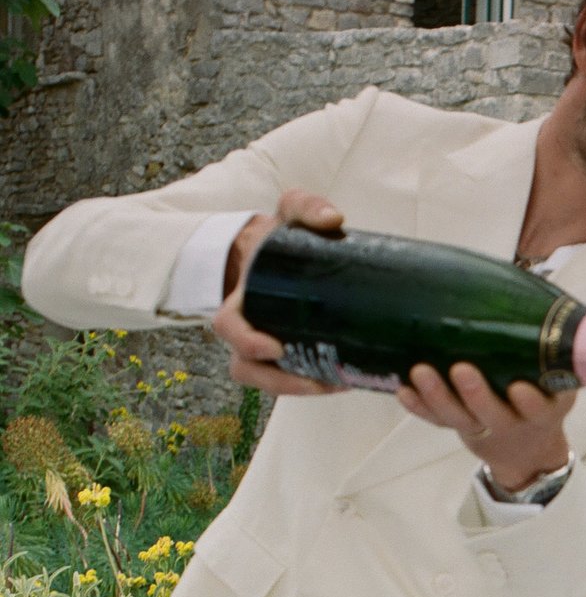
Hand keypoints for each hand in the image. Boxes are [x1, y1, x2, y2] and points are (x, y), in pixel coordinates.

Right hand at [212, 187, 345, 395]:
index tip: (273, 347)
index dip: (246, 342)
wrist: (278, 250)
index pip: (229, 327)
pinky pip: (291, 378)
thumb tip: (334, 219)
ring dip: (299, 389)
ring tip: (337, 385)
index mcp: (239, 298)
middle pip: (248, 368)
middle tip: (318, 381)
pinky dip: (314, 384)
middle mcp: (246, 328)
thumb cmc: (279, 236)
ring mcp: (264, 345)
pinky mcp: (286, 354)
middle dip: (280, 381)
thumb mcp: (290, 212)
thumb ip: (307, 207)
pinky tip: (345, 381)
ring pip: (268, 381)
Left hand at [396, 362, 576, 490]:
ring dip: (438, 397)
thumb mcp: (558, 379)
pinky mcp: (459, 427)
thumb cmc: (542, 393)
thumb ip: (547, 345)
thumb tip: (528, 275)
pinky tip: (404, 391)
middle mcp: (514, 422)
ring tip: (420, 372)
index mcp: (546, 409)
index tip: (519, 389)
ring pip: (460, 418)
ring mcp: (484, 426)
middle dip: (477, 395)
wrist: (526, 446)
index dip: (530, 403)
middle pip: (494, 415)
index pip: (541, 409)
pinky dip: (420, 407)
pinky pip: (438, 420)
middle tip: (461, 369)